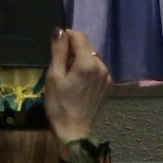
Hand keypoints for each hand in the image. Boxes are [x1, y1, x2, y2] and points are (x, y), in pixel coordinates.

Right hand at [44, 27, 112, 143]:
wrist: (74, 132)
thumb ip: (58, 51)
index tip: (56, 45)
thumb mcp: (54, 77)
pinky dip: (88, 69)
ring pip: (92, 57)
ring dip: (80, 58)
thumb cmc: (59, 105)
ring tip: (68, 75)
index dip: (66, 36)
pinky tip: (78, 83)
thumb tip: (59, 30)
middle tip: (59, 64)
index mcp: (88, 63)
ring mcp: (107, 76)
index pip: (79, 36)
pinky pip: (97, 69)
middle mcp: (102, 66)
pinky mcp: (108, 85)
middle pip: (87, 46)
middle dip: (73, 48)